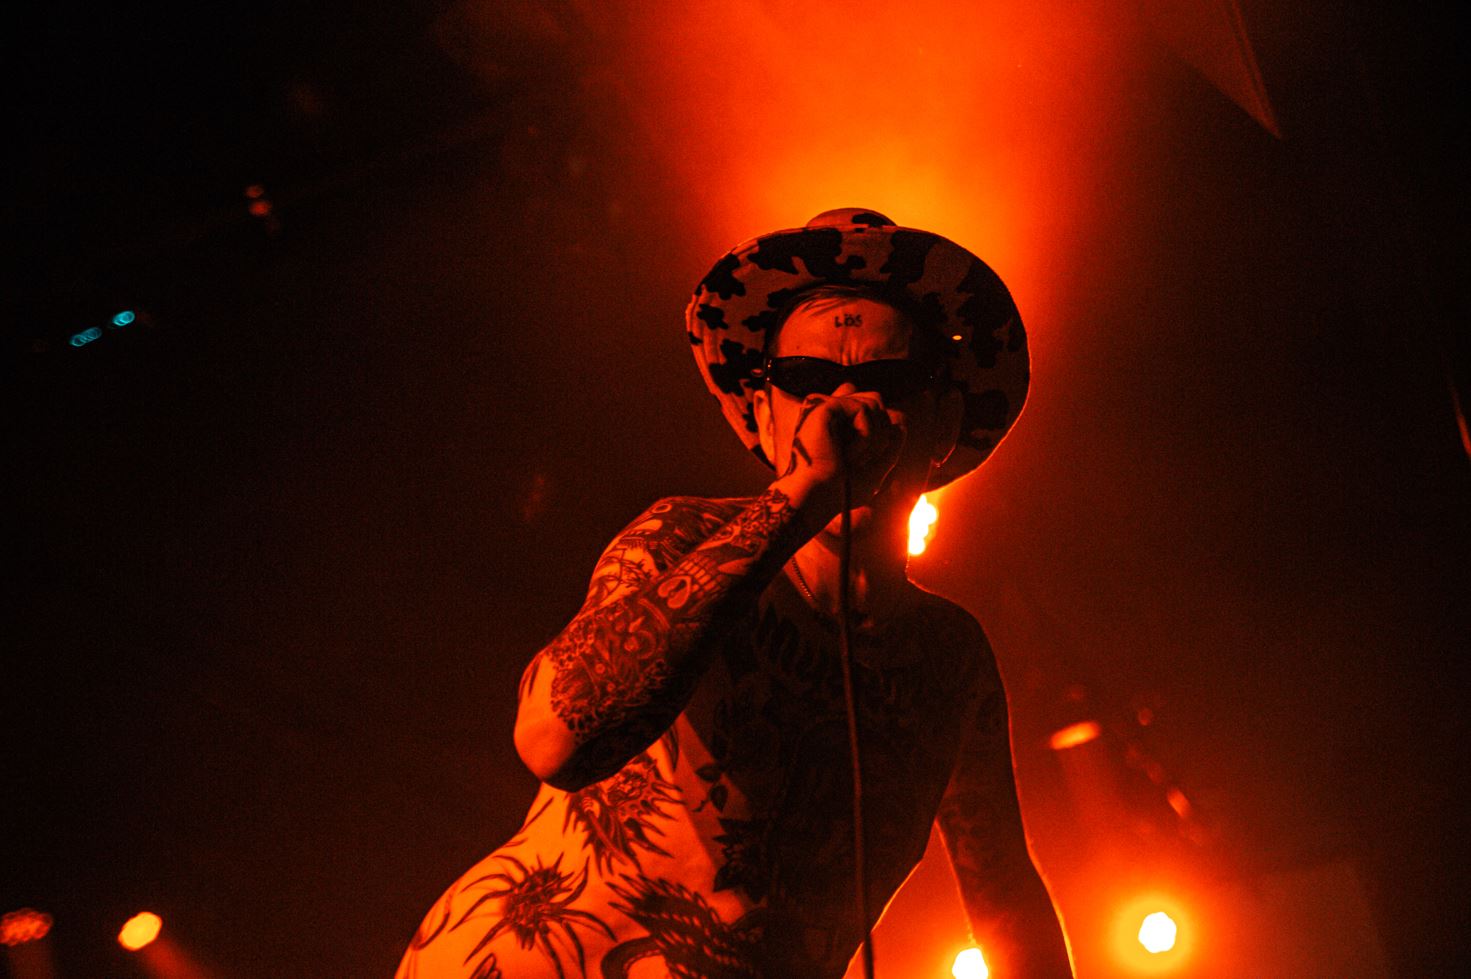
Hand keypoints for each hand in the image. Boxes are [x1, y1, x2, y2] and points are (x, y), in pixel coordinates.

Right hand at [780, 391, 905, 514]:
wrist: (817, 498)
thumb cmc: (842, 490)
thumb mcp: (876, 468)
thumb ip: (891, 444)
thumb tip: (901, 419)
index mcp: (835, 422)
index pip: (870, 404)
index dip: (881, 427)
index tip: (864, 460)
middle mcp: (829, 410)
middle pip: (876, 400)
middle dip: (881, 433)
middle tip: (860, 462)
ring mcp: (825, 406)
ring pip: (874, 402)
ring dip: (874, 436)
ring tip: (854, 459)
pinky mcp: (824, 406)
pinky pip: (864, 408)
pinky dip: (866, 435)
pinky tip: (848, 455)